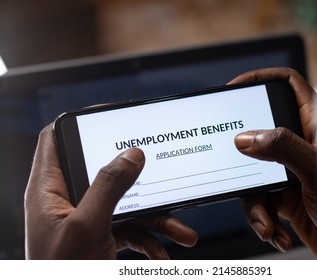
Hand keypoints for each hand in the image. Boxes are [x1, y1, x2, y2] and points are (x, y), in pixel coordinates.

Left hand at [24, 125, 197, 258]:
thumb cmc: (65, 274)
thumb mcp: (88, 228)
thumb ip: (109, 187)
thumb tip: (131, 154)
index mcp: (50, 191)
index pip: (58, 139)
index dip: (82, 121)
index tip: (112, 115)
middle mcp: (69, 201)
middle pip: (104, 170)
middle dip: (138, 176)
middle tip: (158, 165)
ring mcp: (88, 219)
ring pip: (126, 203)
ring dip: (157, 217)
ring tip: (181, 230)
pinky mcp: (103, 236)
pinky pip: (132, 229)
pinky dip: (150, 240)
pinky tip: (164, 252)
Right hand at [229, 67, 316, 258]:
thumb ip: (283, 149)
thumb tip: (246, 137)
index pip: (288, 85)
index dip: (260, 79)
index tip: (234, 88)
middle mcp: (301, 143)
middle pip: (260, 133)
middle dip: (245, 158)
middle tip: (232, 166)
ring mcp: (291, 170)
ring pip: (254, 173)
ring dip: (255, 204)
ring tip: (267, 224)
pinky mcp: (284, 195)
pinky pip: (259, 199)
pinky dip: (262, 219)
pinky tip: (276, 233)